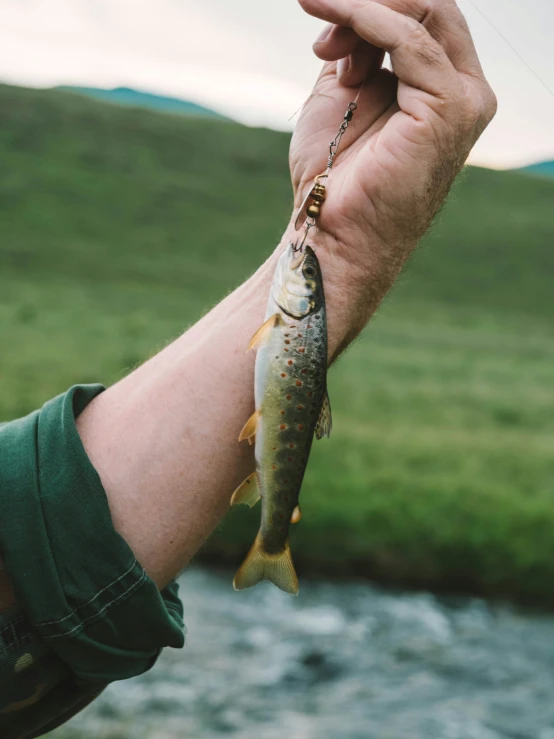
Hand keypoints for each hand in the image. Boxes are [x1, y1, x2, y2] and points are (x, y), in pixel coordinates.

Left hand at [288, 0, 496, 350]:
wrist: (329, 231)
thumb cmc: (332, 177)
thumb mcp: (341, 95)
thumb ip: (355, 50)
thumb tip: (352, 14)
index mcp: (443, 89)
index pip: (423, 17)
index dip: (372, 6)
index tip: (321, 27)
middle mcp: (464, 91)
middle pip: (429, 5)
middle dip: (368, 2)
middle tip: (320, 23)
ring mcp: (464, 100)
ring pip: (423, 11)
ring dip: (361, 10)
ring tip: (321, 38)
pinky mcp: (451, 109)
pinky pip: (408, 39)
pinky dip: (364, 18)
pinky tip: (330, 18)